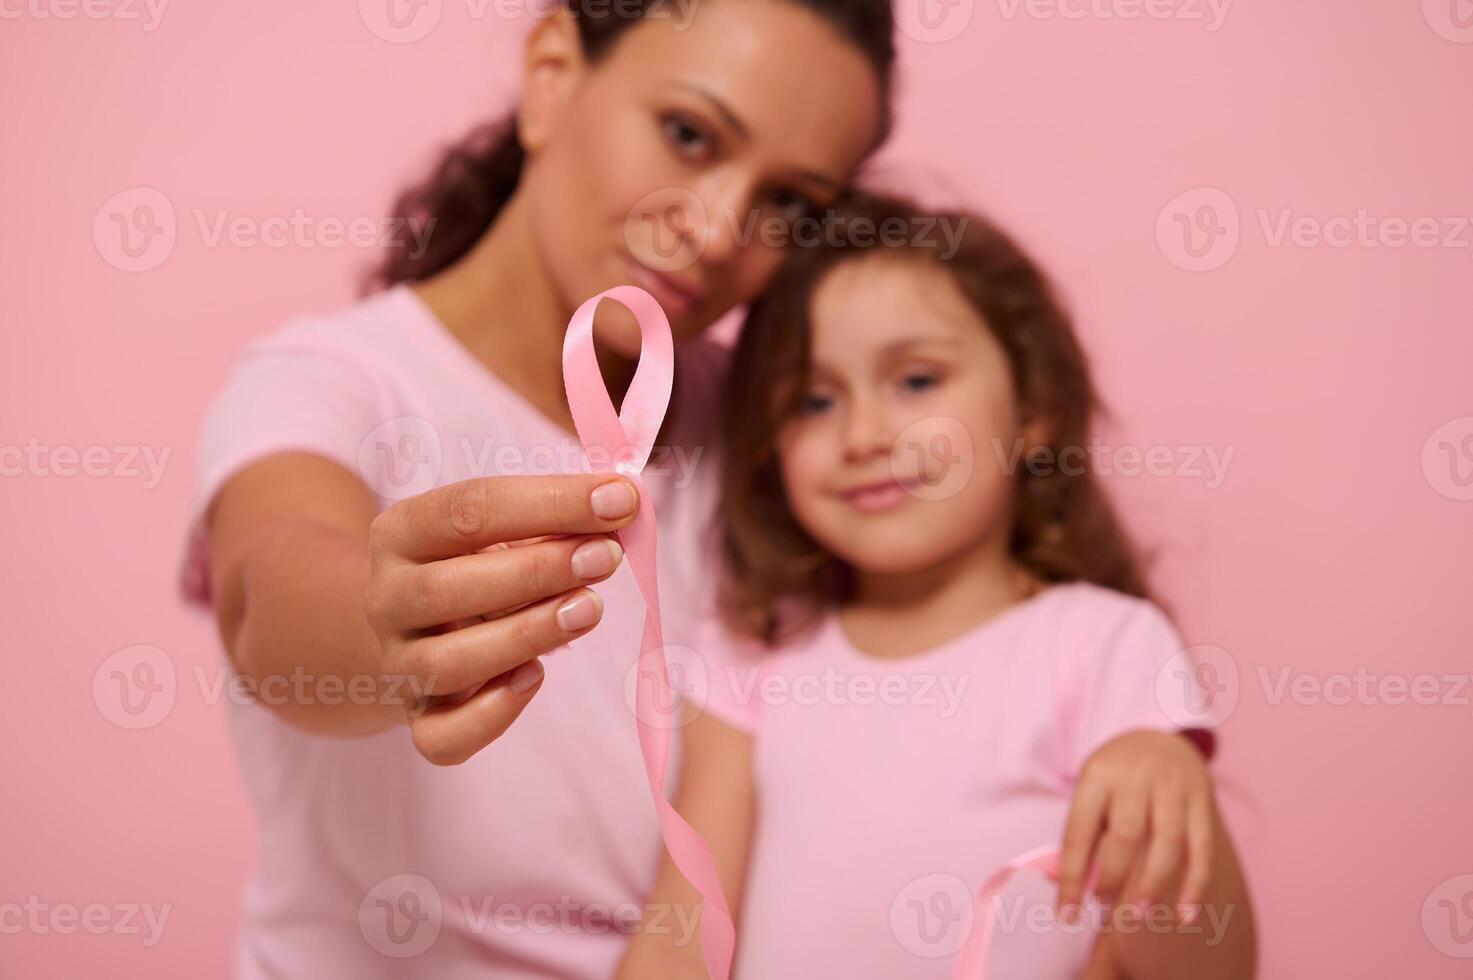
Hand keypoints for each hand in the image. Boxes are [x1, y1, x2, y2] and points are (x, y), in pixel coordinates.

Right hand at [364, 473, 638, 764]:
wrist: (418, 626)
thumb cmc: (477, 564)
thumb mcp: (501, 527)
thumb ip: (552, 517)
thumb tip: (619, 504)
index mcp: (400, 533)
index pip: (468, 509)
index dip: (550, 502)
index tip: (618, 499)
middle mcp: (386, 599)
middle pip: (446, 589)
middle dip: (537, 570)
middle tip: (606, 556)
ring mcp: (399, 664)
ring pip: (446, 663)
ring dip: (525, 634)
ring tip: (590, 608)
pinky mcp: (418, 718)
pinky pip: (441, 736)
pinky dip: (490, 715)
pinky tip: (535, 677)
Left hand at [1055, 729, 1215, 925]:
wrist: (1160, 740)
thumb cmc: (1115, 780)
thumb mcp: (1089, 793)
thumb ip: (1081, 836)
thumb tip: (1066, 885)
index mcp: (1097, 776)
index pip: (1079, 832)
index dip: (1072, 878)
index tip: (1067, 915)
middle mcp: (1135, 778)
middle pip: (1126, 836)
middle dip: (1114, 881)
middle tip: (1106, 912)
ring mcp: (1172, 788)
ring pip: (1167, 843)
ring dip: (1152, 886)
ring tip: (1139, 916)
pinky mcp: (1201, 800)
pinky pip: (1201, 847)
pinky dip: (1195, 884)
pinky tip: (1185, 913)